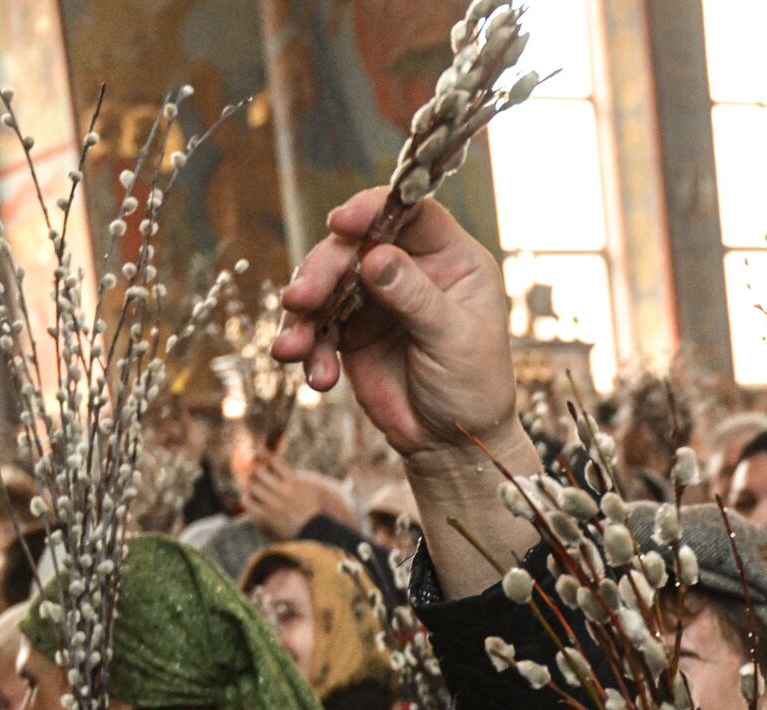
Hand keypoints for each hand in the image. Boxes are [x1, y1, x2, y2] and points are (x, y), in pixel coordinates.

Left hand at [244, 455, 356, 539]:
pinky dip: (247, 499)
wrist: (314, 533)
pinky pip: (248, 503)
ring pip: (252, 486)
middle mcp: (283, 491)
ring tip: (252, 485)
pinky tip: (252, 499)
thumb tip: (350, 482)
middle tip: (255, 472)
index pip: (274, 461)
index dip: (263, 453)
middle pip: (259, 472)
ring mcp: (274, 504)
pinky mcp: (267, 516)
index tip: (258, 449)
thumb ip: (316, 481)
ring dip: (250, 484)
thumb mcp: (316, 493)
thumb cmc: (316, 513)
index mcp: (295, 482)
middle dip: (255, 470)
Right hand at [273, 188, 519, 457]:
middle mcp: (412, 270)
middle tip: (300, 301)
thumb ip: (417, 298)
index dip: (373, 209)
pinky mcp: (351, 332)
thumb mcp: (454, 341)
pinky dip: (308, 350)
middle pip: (355, 246)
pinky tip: (318, 378)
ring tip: (292, 349)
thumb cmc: (474, 388)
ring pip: (326, 283)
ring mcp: (378, 299)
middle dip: (321, 271)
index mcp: (453, 260)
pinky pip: (317, 327)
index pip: (411, 214)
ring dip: (303, 314)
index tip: (342, 223)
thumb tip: (376, 256)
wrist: (453, 443)